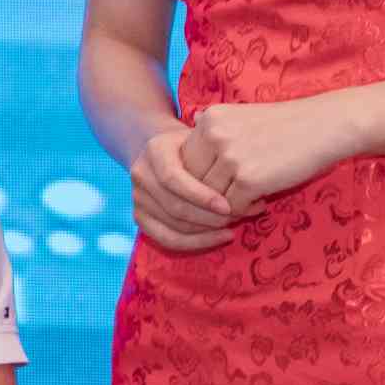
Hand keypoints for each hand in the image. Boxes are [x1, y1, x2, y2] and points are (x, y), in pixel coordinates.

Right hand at [131, 126, 241, 253]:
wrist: (167, 151)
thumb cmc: (195, 145)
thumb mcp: (204, 141)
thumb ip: (218, 158)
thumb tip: (247, 186)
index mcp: (154, 150)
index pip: (172, 178)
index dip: (200, 196)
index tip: (228, 206)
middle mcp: (140, 174)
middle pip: (173, 206)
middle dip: (209, 218)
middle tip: (238, 218)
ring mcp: (137, 197)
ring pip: (173, 225)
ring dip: (206, 231)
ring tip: (232, 226)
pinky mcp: (140, 216)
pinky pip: (166, 239)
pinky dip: (195, 243)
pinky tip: (219, 237)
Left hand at [181, 96, 364, 208]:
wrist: (326, 125)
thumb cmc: (286, 125)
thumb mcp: (241, 118)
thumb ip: (215, 132)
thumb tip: (192, 135)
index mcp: (208, 120)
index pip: (185, 160)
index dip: (198, 178)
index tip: (217, 185)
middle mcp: (213, 135)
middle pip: (192, 180)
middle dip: (207, 196)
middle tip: (227, 202)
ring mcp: (230, 157)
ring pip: (210, 196)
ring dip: (226, 206)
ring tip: (247, 203)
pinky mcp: (249, 178)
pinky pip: (232, 206)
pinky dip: (244, 210)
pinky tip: (260, 204)